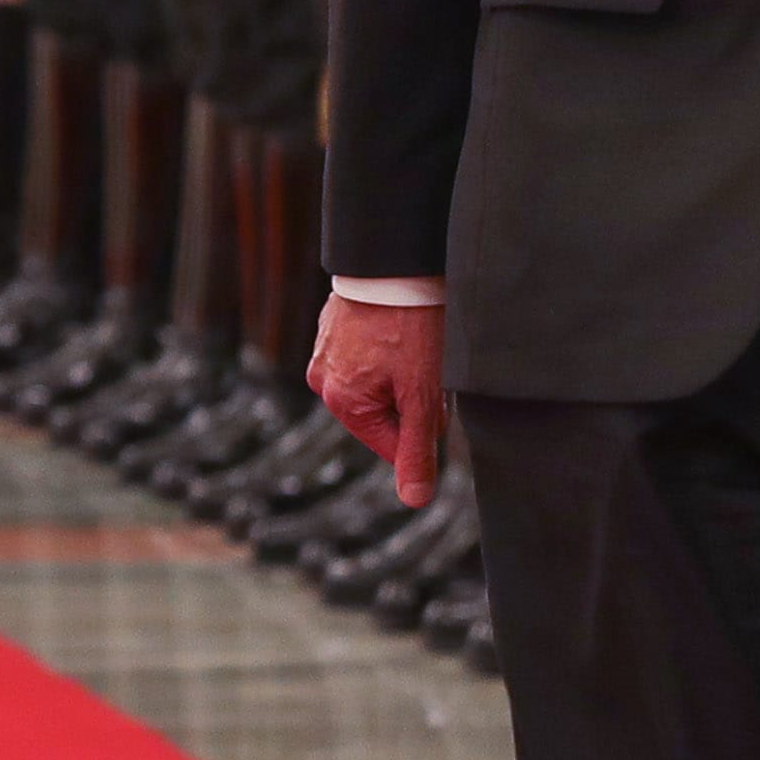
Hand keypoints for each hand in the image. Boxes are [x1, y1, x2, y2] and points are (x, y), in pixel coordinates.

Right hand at [310, 293, 453, 504]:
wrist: (396, 258)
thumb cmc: (411, 326)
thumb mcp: (422, 394)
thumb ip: (418, 450)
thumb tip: (414, 501)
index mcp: (339, 400)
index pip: (393, 443)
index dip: (426, 425)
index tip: (437, 395)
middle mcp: (322, 377)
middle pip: (385, 410)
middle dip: (412, 396)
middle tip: (430, 363)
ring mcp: (325, 348)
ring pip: (379, 380)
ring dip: (403, 369)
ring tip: (417, 340)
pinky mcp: (335, 322)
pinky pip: (370, 350)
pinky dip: (390, 345)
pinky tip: (406, 326)